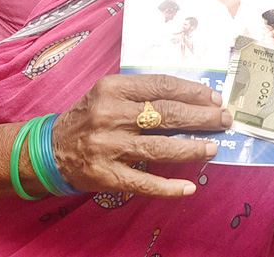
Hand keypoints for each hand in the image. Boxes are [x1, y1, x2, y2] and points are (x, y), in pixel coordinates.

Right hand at [51, 73, 230, 197]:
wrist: (50, 149)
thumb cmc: (89, 117)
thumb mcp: (110, 93)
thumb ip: (143, 93)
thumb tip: (192, 100)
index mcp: (113, 88)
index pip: (163, 86)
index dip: (194, 92)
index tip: (214, 99)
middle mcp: (110, 115)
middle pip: (167, 115)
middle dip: (201, 117)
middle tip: (223, 121)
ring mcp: (108, 146)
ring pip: (160, 147)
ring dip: (192, 148)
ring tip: (213, 147)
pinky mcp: (106, 175)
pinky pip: (144, 182)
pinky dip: (168, 186)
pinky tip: (188, 187)